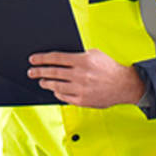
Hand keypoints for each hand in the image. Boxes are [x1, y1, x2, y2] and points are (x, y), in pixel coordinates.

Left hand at [27, 49, 145, 108]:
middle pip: (53, 72)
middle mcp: (80, 75)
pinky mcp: (82, 100)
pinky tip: (55, 90)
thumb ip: (79, 54)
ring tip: (42, 81)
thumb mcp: (95, 54)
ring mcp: (80, 89)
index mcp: (83, 60)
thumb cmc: (110, 69)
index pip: (56, 58)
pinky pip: (64, 97)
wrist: (124, 85)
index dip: (42, 58)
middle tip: (31, 72)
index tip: (33, 59)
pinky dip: (58, 93)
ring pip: (56, 86)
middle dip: (39, 71)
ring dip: (46, 83)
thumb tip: (62, 57)